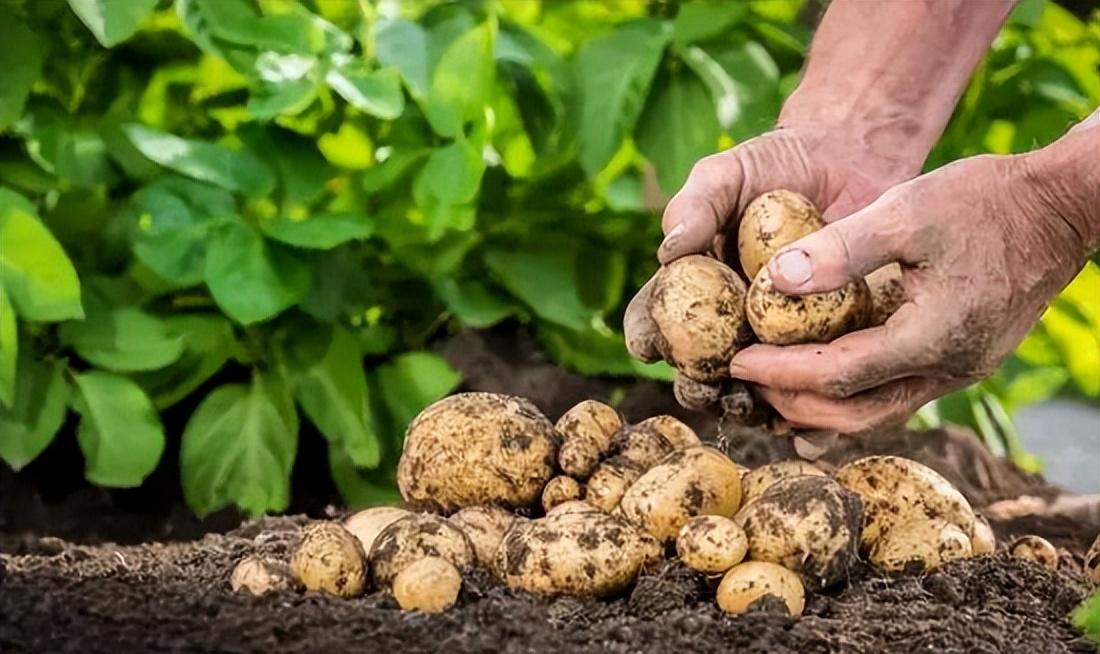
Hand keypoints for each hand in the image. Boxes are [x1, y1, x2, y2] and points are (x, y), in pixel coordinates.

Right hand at [625, 126, 916, 415]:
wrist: (850, 158)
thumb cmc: (774, 163)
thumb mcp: (728, 173)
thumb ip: (696, 205)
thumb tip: (669, 250)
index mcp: (692, 287)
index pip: (655, 318)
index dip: (647, 337)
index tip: (650, 346)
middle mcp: (728, 322)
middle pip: (700, 370)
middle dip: (698, 387)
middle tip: (707, 389)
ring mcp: (777, 339)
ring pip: (755, 391)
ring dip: (751, 410)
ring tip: (758, 410)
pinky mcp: (827, 346)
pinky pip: (815, 390)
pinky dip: (812, 420)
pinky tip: (813, 431)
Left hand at [728, 143, 1097, 432]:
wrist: (1060, 207)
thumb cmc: (986, 200)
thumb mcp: (909, 210)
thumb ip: (843, 248)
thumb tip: (775, 281)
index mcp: (932, 337)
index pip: (838, 375)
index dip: (781, 372)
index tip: (736, 362)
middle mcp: (948, 368)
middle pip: (855, 412)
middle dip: (793, 402)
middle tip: (745, 380)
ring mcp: (959, 370)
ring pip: (877, 411)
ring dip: (821, 406)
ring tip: (771, 388)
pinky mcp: (961, 359)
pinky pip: (896, 392)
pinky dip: (852, 392)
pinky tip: (820, 380)